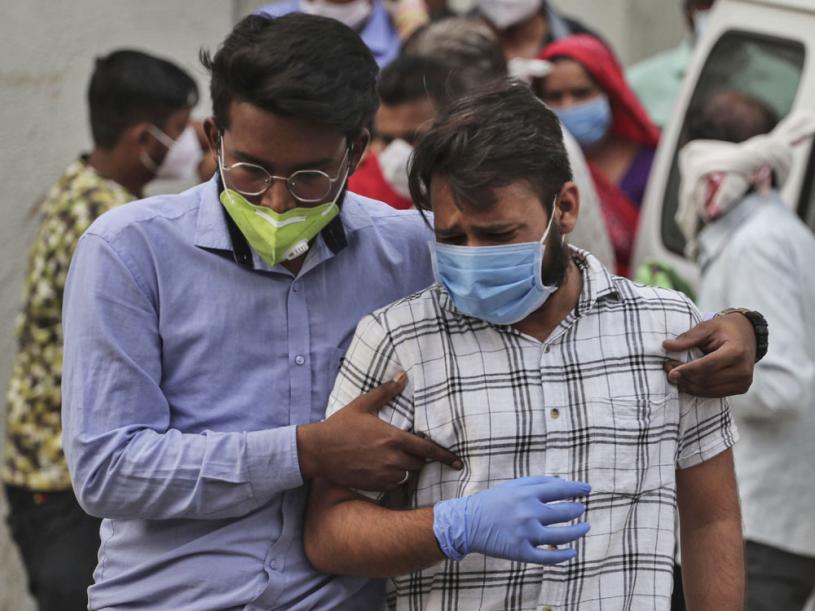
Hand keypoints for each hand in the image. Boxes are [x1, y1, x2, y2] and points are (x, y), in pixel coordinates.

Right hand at [297, 373, 461, 490]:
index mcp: (392, 438)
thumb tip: (403, 375)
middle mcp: (391, 458)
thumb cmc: (340, 426)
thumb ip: (386, 391)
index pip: (427, 449)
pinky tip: (385, 469)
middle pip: (419, 463)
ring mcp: (382, 473)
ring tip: (395, 458)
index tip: (458, 462)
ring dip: (407, 468)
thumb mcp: (363, 405)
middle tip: (410, 450)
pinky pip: (394, 484)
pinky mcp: (373, 484)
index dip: (445, 456)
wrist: (318, 450)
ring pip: (407, 475)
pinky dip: (395, 478)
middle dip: (419, 458)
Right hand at [433, 476, 590, 563]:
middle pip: (564, 513)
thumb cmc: (492, 502)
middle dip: (577, 510)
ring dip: (578, 532)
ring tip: (585, 528)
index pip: (560, 489)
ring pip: (561, 536)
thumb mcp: (513, 486)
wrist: (466, 523)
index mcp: (526, 493)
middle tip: (581, 510)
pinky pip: (548, 556)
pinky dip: (563, 556)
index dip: (577, 489)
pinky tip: (573, 552)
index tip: (588, 490)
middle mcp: (528, 513)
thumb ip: (537, 482)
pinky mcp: (521, 552)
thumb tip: (563, 483)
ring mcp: (525, 534)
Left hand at [662, 313, 755, 396]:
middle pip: (707, 379)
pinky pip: (714, 394)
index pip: (708, 365)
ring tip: (675, 376)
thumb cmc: (723, 330)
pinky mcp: (741, 388)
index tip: (670, 372)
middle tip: (668, 370)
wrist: (746, 336)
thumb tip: (666, 346)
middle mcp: (743, 369)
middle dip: (685, 377)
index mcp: (736, 351)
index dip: (688, 370)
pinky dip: (698, 390)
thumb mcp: (706, 328)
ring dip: (688, 385)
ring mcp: (743, 381)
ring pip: (709, 390)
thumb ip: (687, 338)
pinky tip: (686, 382)